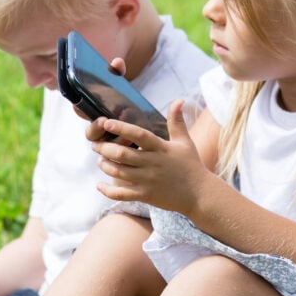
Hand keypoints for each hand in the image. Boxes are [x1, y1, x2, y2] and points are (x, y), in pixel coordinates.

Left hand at [93, 100, 208, 212]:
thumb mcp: (184, 141)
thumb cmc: (191, 165)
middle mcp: (152, 164)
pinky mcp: (145, 196)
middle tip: (95, 144)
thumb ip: (177, 121)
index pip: (138, 135)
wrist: (199, 194)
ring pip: (118, 173)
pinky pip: (121, 194)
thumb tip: (179, 100)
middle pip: (122, 154)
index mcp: (160, 148)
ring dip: (105, 166)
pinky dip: (107, 190)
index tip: (106, 122)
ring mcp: (147, 181)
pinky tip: (100, 185)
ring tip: (100, 160)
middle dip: (105, 148)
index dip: (121, 128)